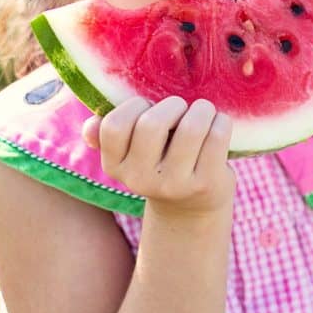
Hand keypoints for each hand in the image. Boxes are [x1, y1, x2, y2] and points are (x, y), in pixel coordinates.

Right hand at [82, 96, 234, 216]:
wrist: (192, 207)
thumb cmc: (161, 163)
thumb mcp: (131, 154)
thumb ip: (109, 136)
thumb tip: (90, 127)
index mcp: (115, 166)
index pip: (114, 126)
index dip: (134, 106)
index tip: (149, 107)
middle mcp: (141, 179)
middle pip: (152, 124)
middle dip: (172, 105)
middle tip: (182, 109)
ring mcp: (175, 184)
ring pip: (191, 128)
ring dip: (202, 110)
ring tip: (204, 112)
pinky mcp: (206, 184)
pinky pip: (217, 137)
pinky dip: (221, 122)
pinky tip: (219, 124)